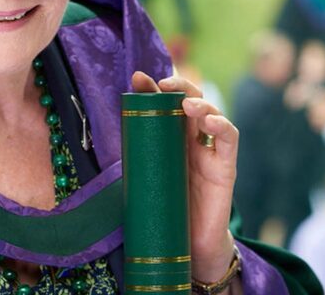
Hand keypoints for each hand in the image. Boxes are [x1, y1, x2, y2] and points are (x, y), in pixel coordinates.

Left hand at [132, 71, 238, 282]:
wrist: (188, 246)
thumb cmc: (164, 210)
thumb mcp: (144, 180)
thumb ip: (132, 160)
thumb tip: (94, 143)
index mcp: (170, 137)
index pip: (164, 104)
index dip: (153, 88)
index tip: (137, 78)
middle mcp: (191, 139)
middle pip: (190, 100)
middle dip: (179, 85)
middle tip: (163, 83)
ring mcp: (210, 151)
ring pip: (212, 113)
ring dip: (200, 103)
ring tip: (187, 103)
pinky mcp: (225, 168)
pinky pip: (229, 140)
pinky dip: (222, 125)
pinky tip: (210, 121)